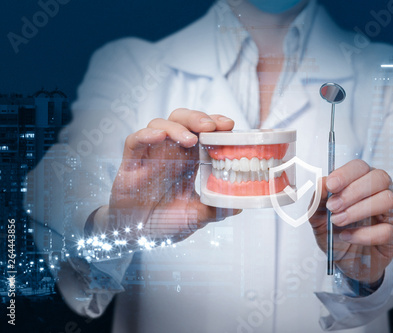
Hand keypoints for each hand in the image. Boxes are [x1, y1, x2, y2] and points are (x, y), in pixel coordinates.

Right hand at [98, 108, 239, 241]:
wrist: (139, 237)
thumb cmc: (167, 221)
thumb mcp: (197, 216)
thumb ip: (217, 208)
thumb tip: (240, 204)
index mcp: (188, 160)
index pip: (202, 132)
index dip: (215, 124)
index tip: (229, 126)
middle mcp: (169, 153)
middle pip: (182, 120)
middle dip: (198, 118)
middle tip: (212, 126)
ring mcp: (149, 156)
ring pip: (159, 124)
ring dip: (176, 127)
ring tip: (191, 139)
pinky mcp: (130, 165)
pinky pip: (134, 141)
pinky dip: (146, 135)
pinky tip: (159, 136)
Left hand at [309, 159, 392, 283]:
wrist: (344, 263)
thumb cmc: (334, 234)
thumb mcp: (318, 218)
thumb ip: (318, 200)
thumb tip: (322, 183)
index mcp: (361, 182)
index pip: (360, 167)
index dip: (346, 174)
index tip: (331, 186)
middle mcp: (380, 193)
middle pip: (379, 178)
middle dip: (353, 191)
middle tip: (333, 207)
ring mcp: (391, 213)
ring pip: (387, 200)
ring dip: (358, 210)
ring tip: (338, 221)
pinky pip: (387, 230)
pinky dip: (363, 234)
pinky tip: (348, 236)